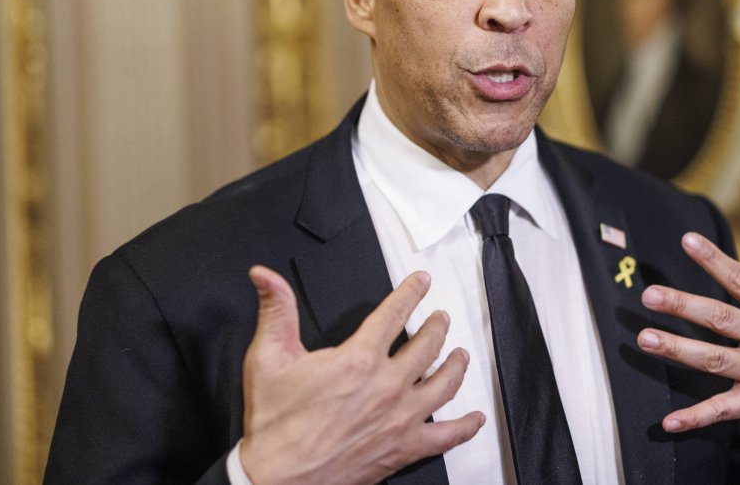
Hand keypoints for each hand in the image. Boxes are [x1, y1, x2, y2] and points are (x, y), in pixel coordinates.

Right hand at [240, 266, 483, 484]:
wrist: (277, 479)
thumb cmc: (274, 424)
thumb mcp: (267, 358)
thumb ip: (275, 310)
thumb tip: (264, 275)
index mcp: (358, 359)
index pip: (394, 313)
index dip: (410, 292)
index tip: (421, 282)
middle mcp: (387, 386)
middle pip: (428, 345)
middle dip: (438, 325)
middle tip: (440, 318)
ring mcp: (400, 418)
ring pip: (445, 383)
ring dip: (456, 364)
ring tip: (460, 354)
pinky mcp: (404, 448)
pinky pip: (447, 436)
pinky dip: (466, 426)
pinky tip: (475, 418)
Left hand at [637, 230, 739, 482]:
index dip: (716, 260)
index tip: (688, 240)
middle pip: (722, 319)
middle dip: (685, 306)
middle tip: (649, 295)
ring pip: (715, 361)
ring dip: (678, 350)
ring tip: (645, 339)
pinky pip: (723, 410)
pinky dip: (696, 416)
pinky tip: (669, 421)